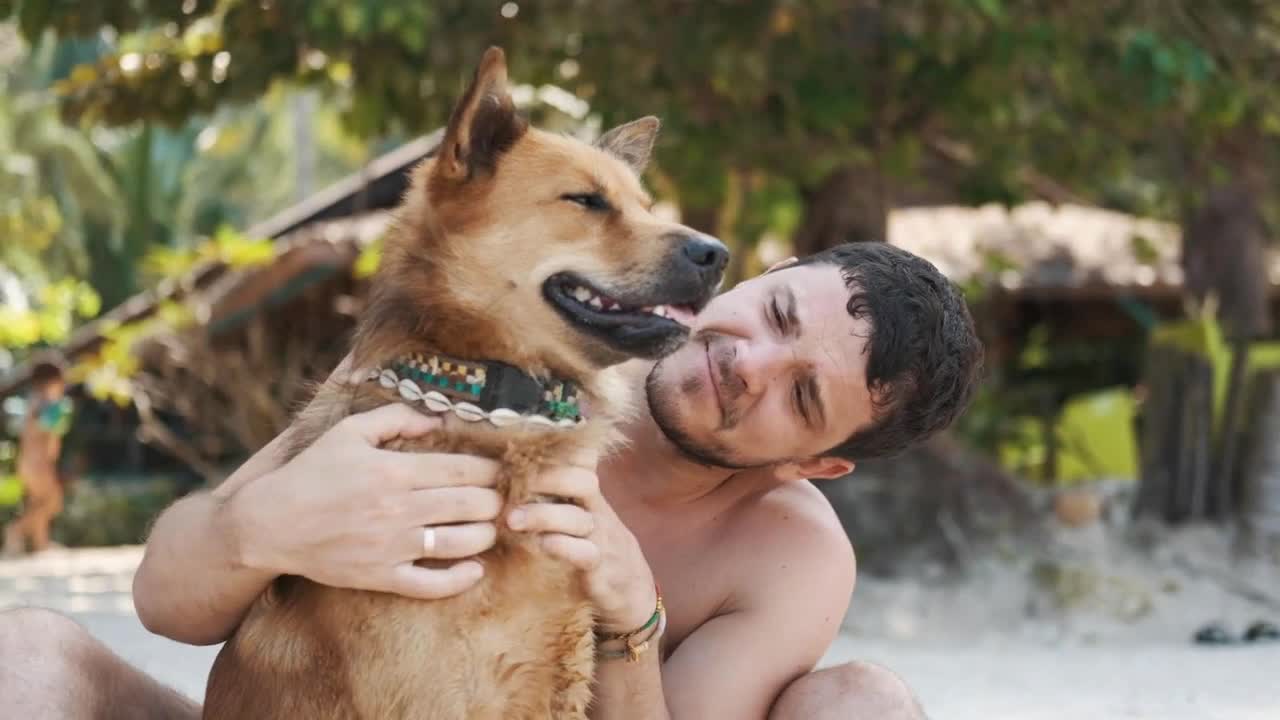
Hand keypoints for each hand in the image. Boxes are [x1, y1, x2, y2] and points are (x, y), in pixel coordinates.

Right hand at [226, 403, 502, 599]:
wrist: (270, 524)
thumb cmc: (312, 472)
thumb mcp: (349, 432)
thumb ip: (397, 418)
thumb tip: (439, 418)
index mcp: (395, 470)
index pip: (466, 469)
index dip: (493, 469)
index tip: (502, 469)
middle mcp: (399, 509)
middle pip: (474, 504)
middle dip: (496, 500)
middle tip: (501, 497)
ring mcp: (392, 547)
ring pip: (463, 543)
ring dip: (487, 534)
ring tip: (489, 526)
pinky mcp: (382, 577)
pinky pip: (433, 585)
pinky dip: (462, 579)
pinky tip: (476, 568)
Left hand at [506, 451, 658, 632]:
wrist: (633, 593)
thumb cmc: (597, 550)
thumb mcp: (584, 520)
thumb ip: (558, 501)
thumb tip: (514, 483)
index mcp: (592, 498)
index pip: (582, 462)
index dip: (555, 454)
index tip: (517, 454)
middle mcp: (599, 513)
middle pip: (582, 481)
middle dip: (546, 477)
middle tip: (508, 482)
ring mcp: (603, 539)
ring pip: (577, 518)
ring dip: (542, 515)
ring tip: (510, 519)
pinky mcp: (602, 568)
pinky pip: (585, 553)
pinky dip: (562, 547)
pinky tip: (541, 544)